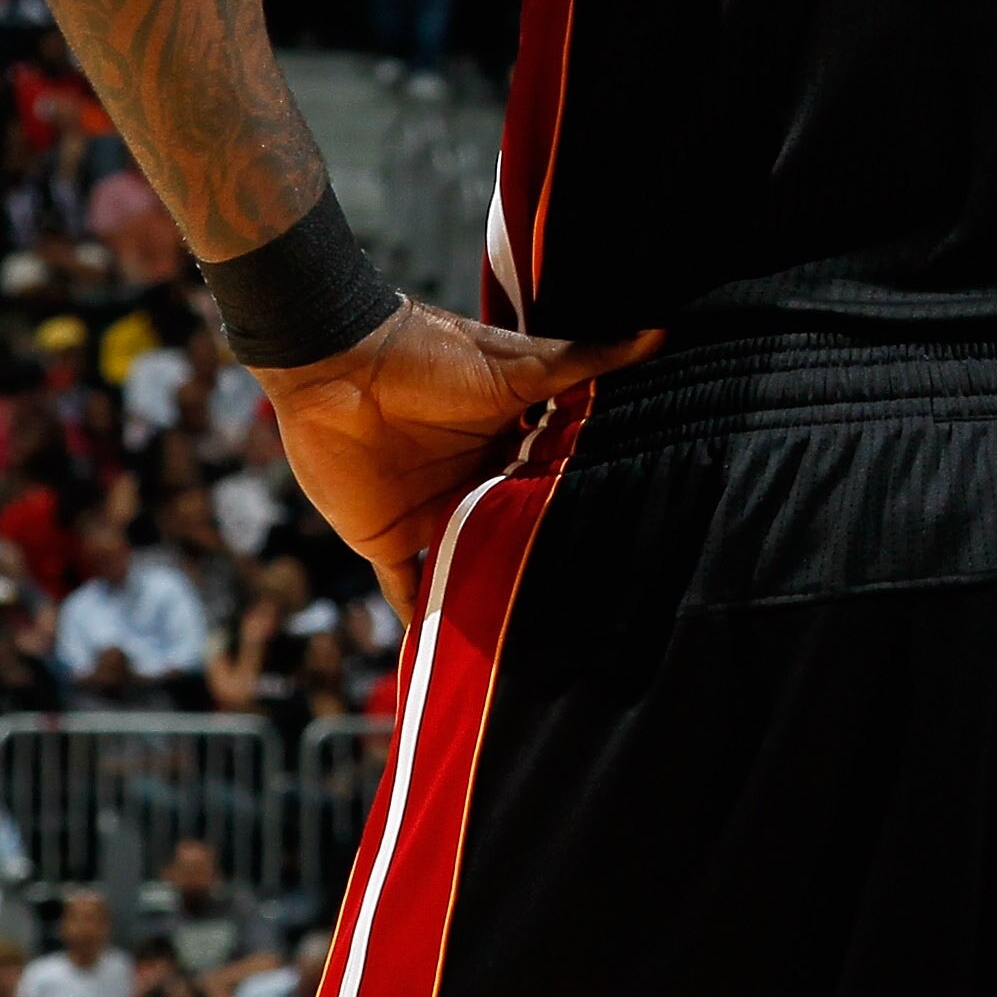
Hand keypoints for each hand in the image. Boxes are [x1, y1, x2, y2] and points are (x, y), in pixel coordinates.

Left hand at [251, 303, 657, 621]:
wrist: (337, 366)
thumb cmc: (431, 355)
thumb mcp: (518, 365)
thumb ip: (584, 361)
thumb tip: (658, 333)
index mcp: (512, 441)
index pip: (558, 482)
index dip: (589, 505)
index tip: (638, 537)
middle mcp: (478, 481)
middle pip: (519, 529)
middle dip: (547, 560)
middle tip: (599, 609)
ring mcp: (434, 514)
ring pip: (472, 565)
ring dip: (493, 595)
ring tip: (539, 649)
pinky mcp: (388, 539)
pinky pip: (408, 590)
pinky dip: (422, 621)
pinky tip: (445, 663)